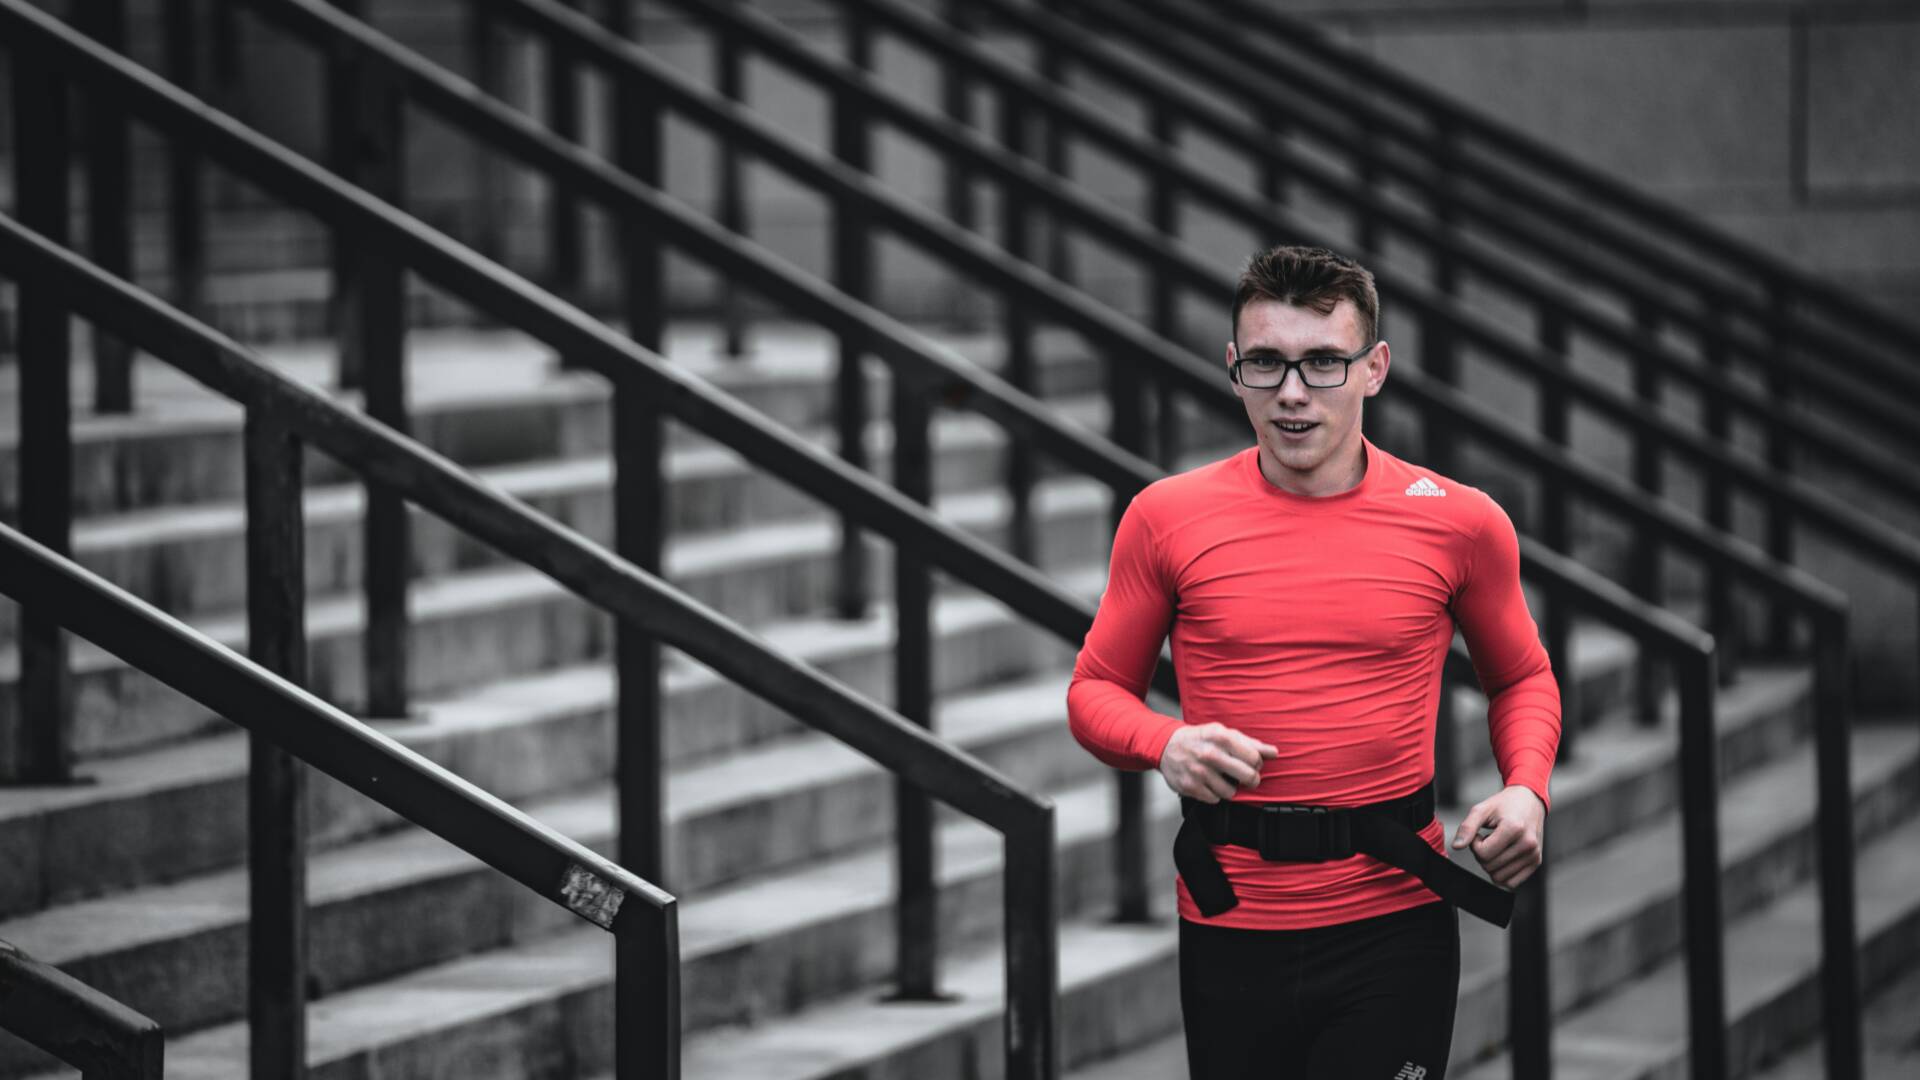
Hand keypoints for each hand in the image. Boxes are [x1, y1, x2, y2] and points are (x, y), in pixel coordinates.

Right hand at [1157, 723, 1278, 802]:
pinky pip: (1215, 799)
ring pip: (1231, 792)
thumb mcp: (1224, 733)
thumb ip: (1250, 743)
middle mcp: (1209, 754)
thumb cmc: (1201, 739)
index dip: (1257, 763)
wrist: (1166, 745)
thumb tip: (1274, 752)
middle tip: (1247, 778)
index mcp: (1221, 737)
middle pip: (1247, 776)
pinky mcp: (1190, 787)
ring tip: (1222, 778)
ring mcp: (1199, 772)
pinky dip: (1214, 794)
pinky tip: (1209, 783)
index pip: (1254, 758)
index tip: (1252, 764)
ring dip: (1230, 788)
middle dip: (1251, 780)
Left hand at [1452, 785, 1544, 888]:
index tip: (1480, 834)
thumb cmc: (1504, 805)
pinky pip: (1511, 883)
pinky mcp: (1536, 862)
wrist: (1529, 801)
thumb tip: (1456, 846)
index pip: (1483, 853)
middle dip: (1482, 855)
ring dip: (1492, 864)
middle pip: (1489, 866)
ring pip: (1499, 878)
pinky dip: (1502, 874)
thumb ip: (1467, 827)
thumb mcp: (1482, 809)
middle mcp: (1527, 844)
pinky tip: (1503, 856)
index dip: (1475, 845)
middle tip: (1488, 839)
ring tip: (1497, 847)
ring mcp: (1533, 855)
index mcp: (1514, 828)